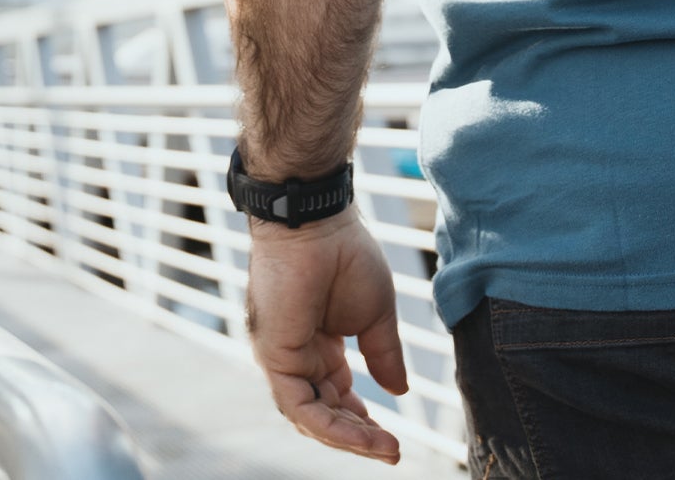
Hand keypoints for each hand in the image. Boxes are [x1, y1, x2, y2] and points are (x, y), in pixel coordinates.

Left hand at [244, 208, 409, 463]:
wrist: (318, 225)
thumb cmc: (347, 255)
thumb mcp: (376, 313)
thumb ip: (384, 353)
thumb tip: (399, 391)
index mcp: (319, 343)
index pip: (337, 394)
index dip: (363, 418)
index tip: (393, 437)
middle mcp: (298, 357)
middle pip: (325, 411)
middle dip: (359, 435)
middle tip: (392, 450)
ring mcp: (283, 361)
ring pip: (311, 417)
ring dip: (348, 437)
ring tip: (384, 448)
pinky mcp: (275, 360)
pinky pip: (300, 407)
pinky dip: (330, 426)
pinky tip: (361, 434)